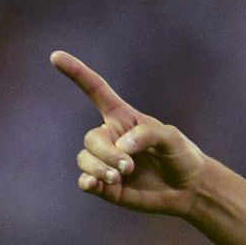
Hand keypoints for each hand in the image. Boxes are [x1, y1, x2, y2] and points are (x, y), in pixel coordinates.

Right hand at [52, 51, 207, 216]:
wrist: (190, 188)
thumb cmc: (181, 156)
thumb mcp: (172, 138)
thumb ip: (148, 134)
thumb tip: (121, 146)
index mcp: (123, 119)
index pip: (96, 92)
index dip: (77, 74)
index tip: (56, 56)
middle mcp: (111, 139)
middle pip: (92, 139)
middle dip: (107, 152)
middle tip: (128, 165)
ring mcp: (106, 162)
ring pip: (85, 159)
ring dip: (99, 168)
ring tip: (120, 176)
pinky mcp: (107, 186)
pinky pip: (85, 181)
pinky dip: (87, 181)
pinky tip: (94, 184)